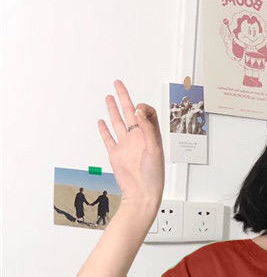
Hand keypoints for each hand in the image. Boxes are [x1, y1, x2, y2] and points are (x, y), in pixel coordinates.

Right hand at [97, 80, 163, 212]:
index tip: (137, 108)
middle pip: (130, 113)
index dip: (142, 107)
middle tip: (118, 84)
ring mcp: (126, 146)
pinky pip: (108, 138)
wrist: (141, 193)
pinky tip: (102, 121)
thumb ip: (148, 128)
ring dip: (114, 110)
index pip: (147, 114)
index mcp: (150, 136)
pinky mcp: (116, 154)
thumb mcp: (154, 148)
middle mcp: (138, 139)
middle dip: (124, 97)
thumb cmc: (153, 175)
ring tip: (110, 97)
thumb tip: (139, 110)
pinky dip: (104, 130)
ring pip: (118, 123)